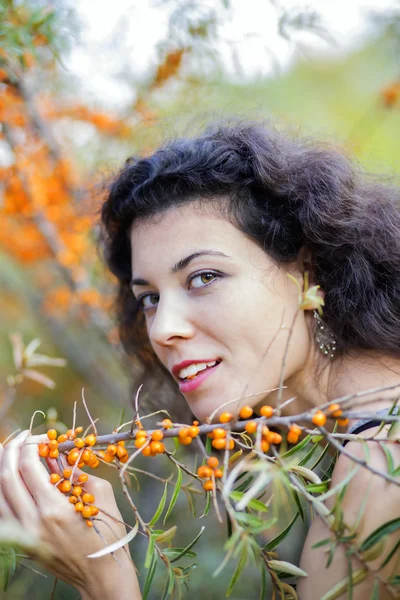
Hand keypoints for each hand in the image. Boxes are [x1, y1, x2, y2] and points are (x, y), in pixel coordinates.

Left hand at [0, 430, 140, 599]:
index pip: (28, 466)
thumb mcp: (99, 492)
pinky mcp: (22, 544)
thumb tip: (55, 453)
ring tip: (4, 452)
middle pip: (7, 478)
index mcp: (54, 509)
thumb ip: (74, 471)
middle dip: (10, 451)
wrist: (102, 573)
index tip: (37, 436)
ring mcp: (24, 536)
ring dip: (0, 470)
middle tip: (20, 439)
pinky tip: (6, 480)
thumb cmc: (108, 531)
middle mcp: (33, 523)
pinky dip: (1, 493)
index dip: (29, 445)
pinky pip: (2, 514)